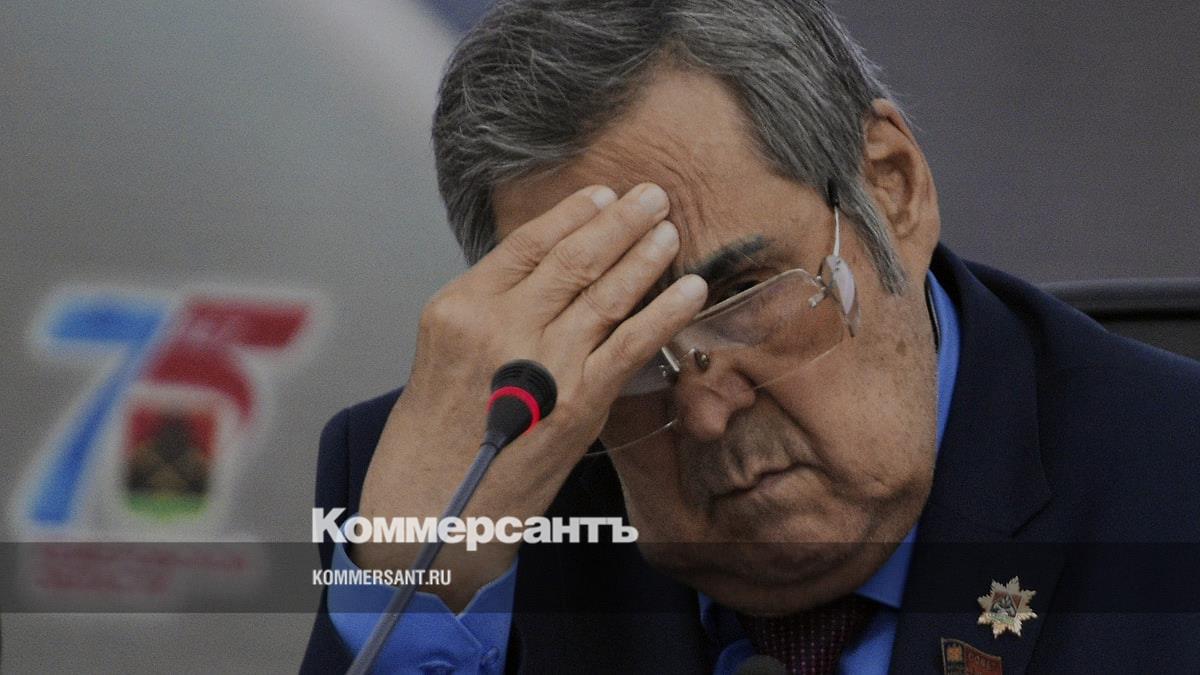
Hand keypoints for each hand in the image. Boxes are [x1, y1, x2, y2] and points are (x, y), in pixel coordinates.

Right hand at [354, 183, 706, 607]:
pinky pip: (632, 343)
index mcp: (460, 306)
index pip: (528, 243)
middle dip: (620, 222)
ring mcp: (541, 362)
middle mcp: (500, 325)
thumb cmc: (435, 433)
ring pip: (606, 293)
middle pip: (573, 259)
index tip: (602, 195)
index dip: (573, 214)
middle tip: (652, 195)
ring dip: (645, 256)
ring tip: (668, 229)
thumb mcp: (444, 352)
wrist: (430, 507)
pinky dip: (666, 311)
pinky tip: (689, 288)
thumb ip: (491, 311)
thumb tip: (550, 275)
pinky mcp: (578, 402)